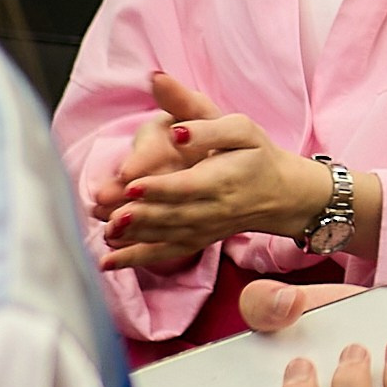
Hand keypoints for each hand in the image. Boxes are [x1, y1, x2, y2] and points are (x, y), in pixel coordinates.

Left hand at [94, 74, 333, 270]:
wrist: (281, 193)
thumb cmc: (257, 155)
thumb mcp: (241, 129)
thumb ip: (206, 124)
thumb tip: (175, 128)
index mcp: (223, 178)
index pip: (188, 185)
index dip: (160, 187)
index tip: (132, 185)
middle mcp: (214, 209)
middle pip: (173, 215)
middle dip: (141, 217)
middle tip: (111, 215)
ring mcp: (204, 229)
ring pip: (166, 235)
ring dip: (134, 237)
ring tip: (106, 232)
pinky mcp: (197, 241)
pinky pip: (166, 253)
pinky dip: (137, 259)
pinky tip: (109, 262)